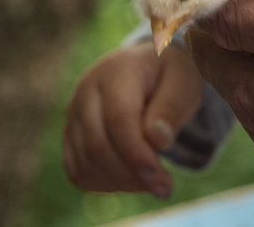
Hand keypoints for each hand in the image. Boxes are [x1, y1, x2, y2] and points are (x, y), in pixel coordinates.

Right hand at [62, 42, 202, 197]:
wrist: (150, 66)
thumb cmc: (170, 75)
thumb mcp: (183, 81)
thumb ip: (172, 106)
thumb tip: (158, 140)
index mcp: (117, 71)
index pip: (119, 118)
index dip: (137, 153)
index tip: (161, 177)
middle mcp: (87, 91)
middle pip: (97, 144)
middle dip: (132, 174)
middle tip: (165, 187)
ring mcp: (74, 113)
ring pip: (85, 161)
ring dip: (120, 182)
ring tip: (153, 183)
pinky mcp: (70, 134)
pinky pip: (77, 170)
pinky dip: (103, 183)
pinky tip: (132, 181)